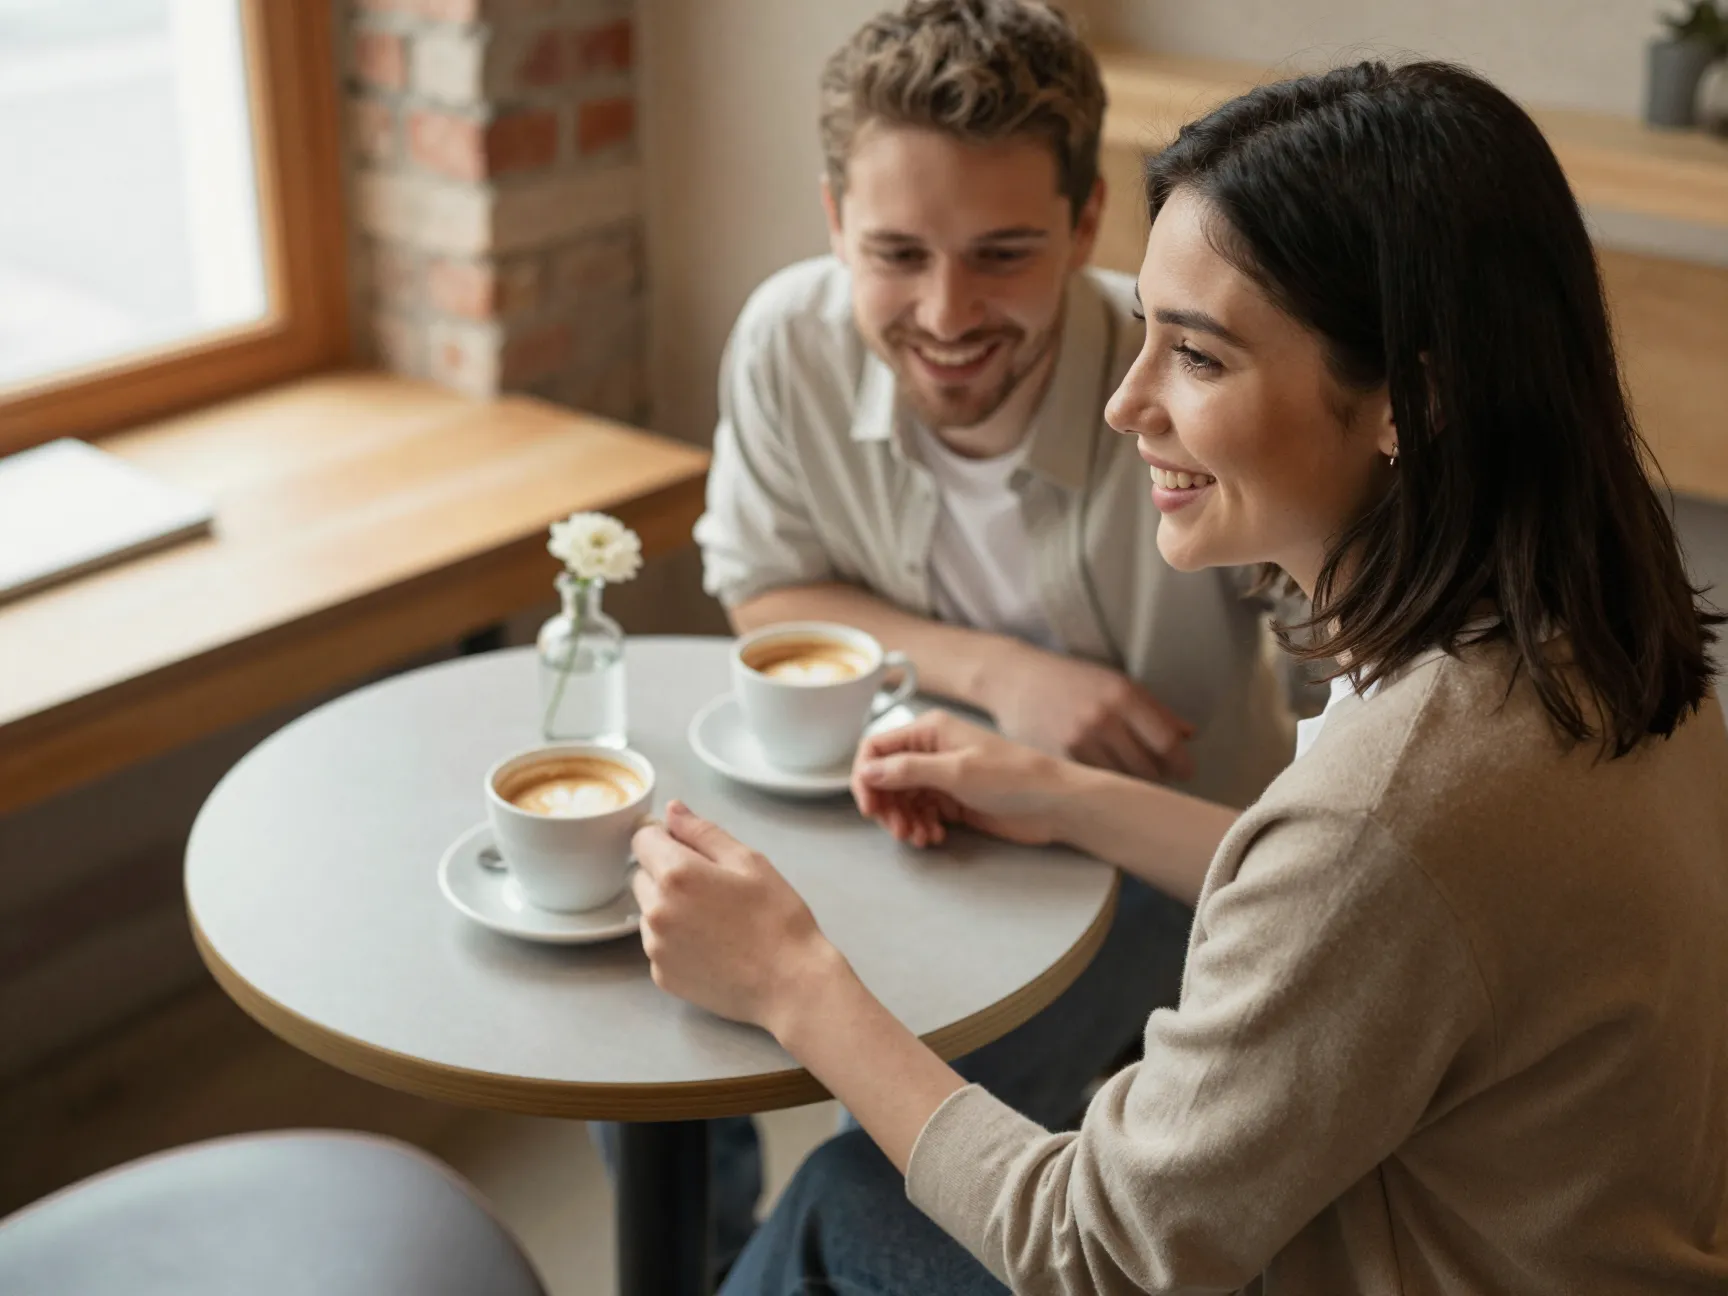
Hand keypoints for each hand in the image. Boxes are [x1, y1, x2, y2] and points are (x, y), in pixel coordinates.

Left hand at [631, 802, 843, 1031]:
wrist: (790, 984)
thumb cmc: (777, 917)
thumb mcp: (749, 861)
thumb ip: (703, 832)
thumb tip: (671, 810)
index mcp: (675, 874)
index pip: (642, 840)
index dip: (665, 838)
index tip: (690, 849)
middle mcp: (655, 910)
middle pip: (641, 875)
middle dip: (665, 873)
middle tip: (710, 887)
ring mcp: (655, 947)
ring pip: (648, 911)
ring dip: (669, 907)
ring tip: (713, 920)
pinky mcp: (661, 975)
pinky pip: (658, 945)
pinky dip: (675, 940)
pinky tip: (710, 946)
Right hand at [851, 710, 1070, 848]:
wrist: (1055, 803)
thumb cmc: (1012, 777)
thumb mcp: (956, 771)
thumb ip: (908, 771)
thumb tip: (866, 770)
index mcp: (929, 731)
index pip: (877, 748)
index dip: (866, 777)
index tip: (870, 807)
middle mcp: (931, 750)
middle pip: (886, 778)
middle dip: (887, 806)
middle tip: (899, 831)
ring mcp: (942, 776)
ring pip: (902, 799)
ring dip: (904, 820)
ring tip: (921, 838)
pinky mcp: (954, 800)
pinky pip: (922, 813)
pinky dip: (921, 826)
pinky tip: (934, 837)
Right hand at [980, 643, 1195, 782]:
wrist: (1014, 678)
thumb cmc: (1070, 678)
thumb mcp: (1114, 682)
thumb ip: (1153, 708)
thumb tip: (1188, 734)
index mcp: (1123, 694)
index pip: (1166, 741)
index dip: (1181, 762)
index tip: (1185, 771)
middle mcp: (1103, 718)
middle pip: (1147, 766)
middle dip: (1157, 775)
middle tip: (1158, 776)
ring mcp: (1079, 740)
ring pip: (1121, 778)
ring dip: (1130, 782)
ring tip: (1130, 776)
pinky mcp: (1058, 757)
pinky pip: (1093, 781)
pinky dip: (1103, 783)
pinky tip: (1104, 779)